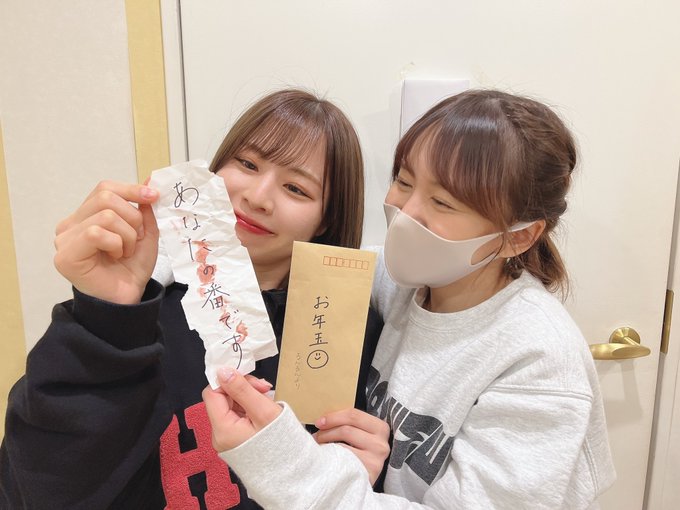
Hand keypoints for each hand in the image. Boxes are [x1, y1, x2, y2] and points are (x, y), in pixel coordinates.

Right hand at [53, 180, 159, 303]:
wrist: (127, 299)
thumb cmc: (131, 268)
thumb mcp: (144, 234)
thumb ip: (144, 209)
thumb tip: (149, 181)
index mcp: (86, 216)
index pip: (104, 188)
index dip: (130, 189)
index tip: (153, 196)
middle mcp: (70, 225)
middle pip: (105, 196)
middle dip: (132, 217)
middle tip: (136, 239)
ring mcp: (64, 239)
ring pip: (105, 215)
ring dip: (127, 235)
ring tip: (124, 252)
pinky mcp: (66, 254)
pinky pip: (96, 232)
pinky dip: (116, 244)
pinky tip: (115, 257)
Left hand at [203, 368, 281, 450]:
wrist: (290, 469)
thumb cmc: (280, 442)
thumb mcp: (263, 411)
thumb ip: (242, 389)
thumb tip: (222, 371)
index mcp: (223, 429)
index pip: (212, 393)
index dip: (229, 381)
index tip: (250, 380)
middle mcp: (219, 435)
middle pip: (222, 398)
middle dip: (242, 388)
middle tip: (264, 389)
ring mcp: (226, 438)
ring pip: (230, 405)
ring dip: (247, 396)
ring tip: (266, 398)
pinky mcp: (234, 439)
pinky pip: (236, 415)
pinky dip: (249, 407)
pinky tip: (263, 408)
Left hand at [314, 408, 389, 484]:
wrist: (363, 481)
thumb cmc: (360, 455)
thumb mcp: (361, 435)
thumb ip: (349, 424)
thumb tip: (324, 418)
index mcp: (380, 428)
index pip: (354, 415)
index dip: (333, 416)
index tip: (319, 422)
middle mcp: (381, 443)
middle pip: (347, 428)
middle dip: (327, 430)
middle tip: (316, 435)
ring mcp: (375, 459)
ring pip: (343, 444)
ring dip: (326, 442)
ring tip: (319, 446)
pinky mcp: (367, 471)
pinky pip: (343, 458)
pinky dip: (331, 455)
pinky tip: (326, 457)